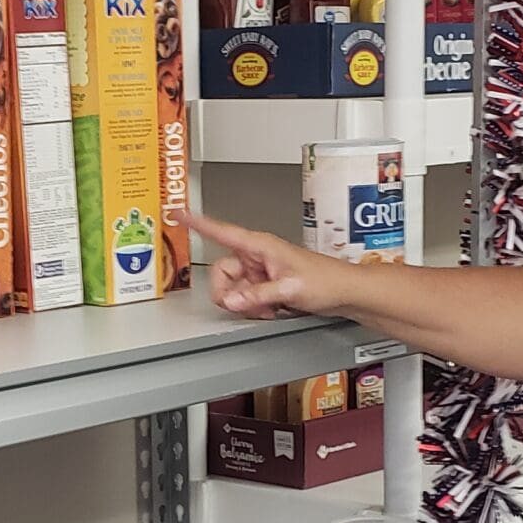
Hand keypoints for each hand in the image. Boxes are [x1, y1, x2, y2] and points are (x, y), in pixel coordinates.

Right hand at [192, 212, 346, 319]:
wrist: (345, 291)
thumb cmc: (327, 279)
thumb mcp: (290, 288)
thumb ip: (257, 295)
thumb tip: (232, 300)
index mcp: (260, 245)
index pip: (221, 231)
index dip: (198, 222)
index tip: (177, 213)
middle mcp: (257, 256)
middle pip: (222, 273)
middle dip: (230, 293)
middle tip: (246, 304)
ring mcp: (260, 271)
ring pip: (233, 289)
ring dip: (246, 303)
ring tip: (269, 308)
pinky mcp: (265, 285)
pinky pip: (246, 298)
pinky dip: (254, 308)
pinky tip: (272, 310)